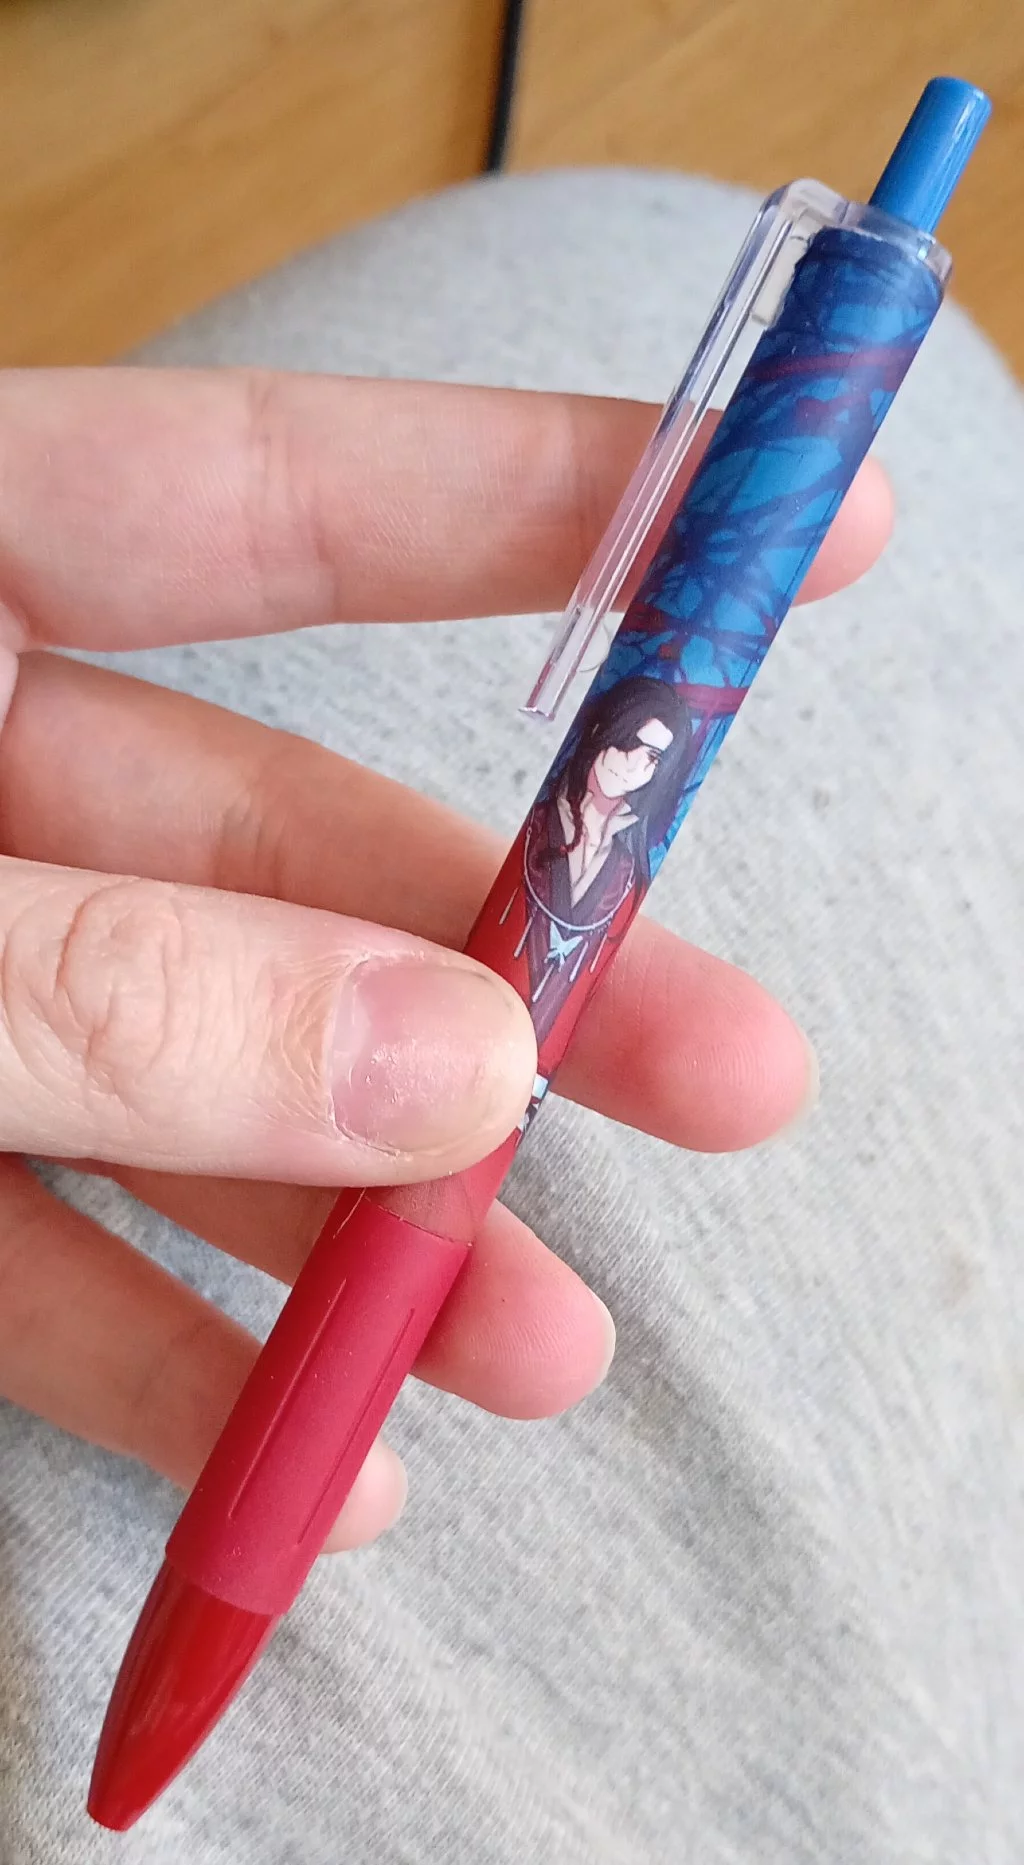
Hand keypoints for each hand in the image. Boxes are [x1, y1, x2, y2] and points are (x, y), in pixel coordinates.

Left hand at [0, 369, 890, 1548]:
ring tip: (541, 1349)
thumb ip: (124, 983)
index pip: (265, 498)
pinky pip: (30, 1244)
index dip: (528, 497)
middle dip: (506, 979)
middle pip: (274, 848)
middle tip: (728, 1073)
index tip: (787, 524)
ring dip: (363, 1224)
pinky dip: (162, 1356)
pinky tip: (308, 1458)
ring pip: (182, 1071)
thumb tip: (455, 1057)